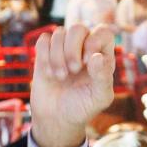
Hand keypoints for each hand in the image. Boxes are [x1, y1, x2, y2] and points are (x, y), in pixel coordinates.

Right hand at [30, 24, 115, 146]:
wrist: (57, 119)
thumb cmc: (83, 108)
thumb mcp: (100, 97)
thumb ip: (103, 77)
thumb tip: (96, 56)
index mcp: (102, 55)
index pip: (103, 32)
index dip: (93, 42)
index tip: (88, 63)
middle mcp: (83, 47)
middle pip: (78, 28)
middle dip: (72, 50)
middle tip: (73, 71)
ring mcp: (63, 49)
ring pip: (58, 33)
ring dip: (57, 57)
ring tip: (61, 77)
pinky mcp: (45, 53)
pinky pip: (43, 40)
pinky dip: (45, 56)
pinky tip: (49, 73)